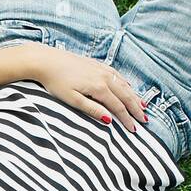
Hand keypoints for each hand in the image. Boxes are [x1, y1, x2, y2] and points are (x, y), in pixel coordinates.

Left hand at [21, 41, 147, 128]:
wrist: (46, 60)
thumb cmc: (56, 82)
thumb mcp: (72, 99)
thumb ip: (92, 109)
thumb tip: (109, 120)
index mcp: (99, 88)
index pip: (118, 107)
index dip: (127, 119)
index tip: (134, 130)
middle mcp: (104, 77)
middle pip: (125, 95)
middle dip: (136, 109)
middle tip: (145, 120)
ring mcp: (101, 69)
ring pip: (124, 84)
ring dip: (134, 96)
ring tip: (142, 106)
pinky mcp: (97, 64)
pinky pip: (117, 75)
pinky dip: (126, 83)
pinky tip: (128, 87)